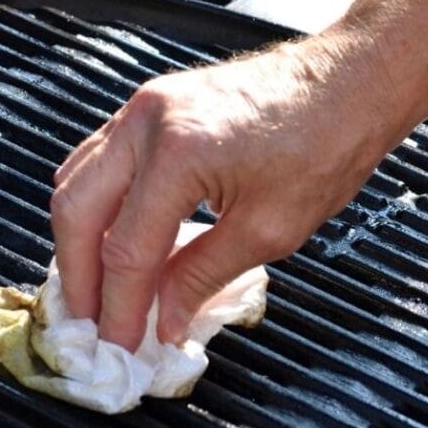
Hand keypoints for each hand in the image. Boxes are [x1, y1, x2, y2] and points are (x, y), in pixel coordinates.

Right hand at [50, 26, 423, 350]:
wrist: (350, 81)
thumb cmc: (326, 143)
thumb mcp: (270, 228)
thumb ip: (202, 275)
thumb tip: (164, 319)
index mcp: (177, 154)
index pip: (127, 250)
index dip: (119, 307)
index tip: (119, 345)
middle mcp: (148, 123)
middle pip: (77, 210)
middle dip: (78, 275)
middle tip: (90, 323)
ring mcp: (145, 107)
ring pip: (78, 180)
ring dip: (80, 239)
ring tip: (96, 288)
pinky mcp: (153, 104)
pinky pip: (100, 159)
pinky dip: (98, 204)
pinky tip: (111, 236)